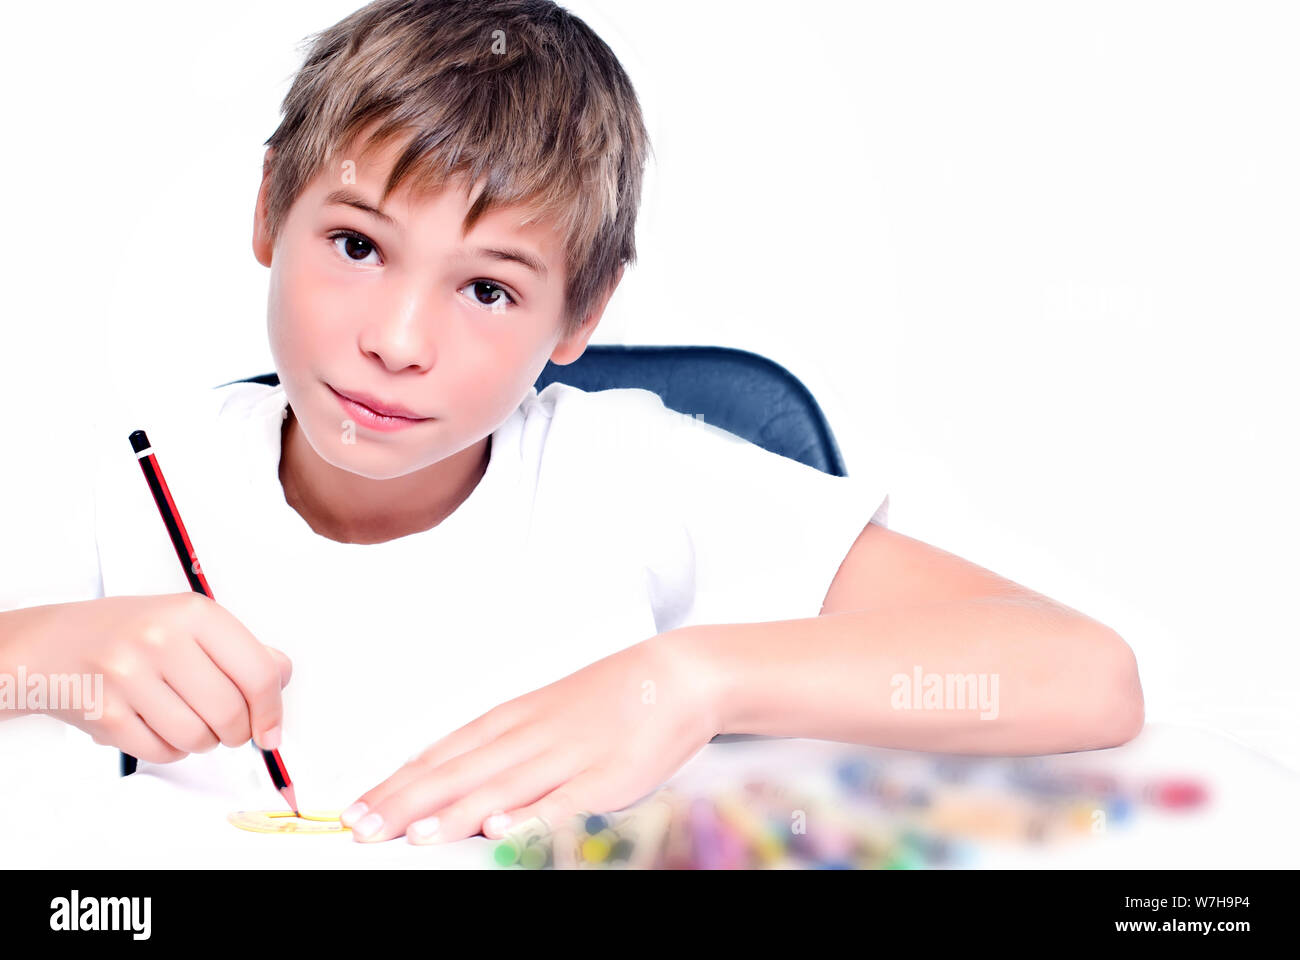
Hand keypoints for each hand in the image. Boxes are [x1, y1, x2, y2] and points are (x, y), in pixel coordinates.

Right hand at [2, 593, 291, 759]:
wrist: (51, 644)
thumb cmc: (129, 632)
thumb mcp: (188, 621)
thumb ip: (239, 647)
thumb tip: (282, 675)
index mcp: (193, 613)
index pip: (258, 673)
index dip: (272, 710)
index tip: (272, 730)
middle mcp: (161, 640)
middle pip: (230, 712)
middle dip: (238, 731)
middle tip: (230, 729)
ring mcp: (128, 677)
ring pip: (198, 738)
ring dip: (204, 741)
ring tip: (190, 721)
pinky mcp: (105, 713)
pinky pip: (162, 752)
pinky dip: (171, 749)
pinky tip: (159, 726)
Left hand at [340, 629, 718, 843]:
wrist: (672, 675)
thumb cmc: (606, 700)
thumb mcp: (541, 716)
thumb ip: (497, 750)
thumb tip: (447, 779)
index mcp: (509, 721)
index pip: (439, 756)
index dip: (395, 785)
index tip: (354, 810)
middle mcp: (528, 736)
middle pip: (458, 773)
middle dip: (405, 804)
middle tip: (361, 828)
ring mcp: (566, 756)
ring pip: (502, 787)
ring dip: (455, 812)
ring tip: (414, 834)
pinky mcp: (606, 776)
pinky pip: (565, 800)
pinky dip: (532, 815)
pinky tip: (503, 829)